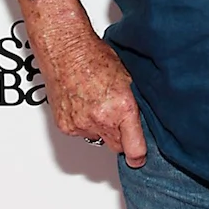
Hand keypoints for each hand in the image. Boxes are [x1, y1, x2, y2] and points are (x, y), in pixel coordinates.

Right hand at [39, 35, 146, 164]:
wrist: (66, 49)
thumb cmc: (95, 57)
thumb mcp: (128, 79)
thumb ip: (135, 105)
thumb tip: (142, 123)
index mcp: (122, 108)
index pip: (133, 148)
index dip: (138, 156)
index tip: (139, 158)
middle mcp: (101, 119)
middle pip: (116, 147)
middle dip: (120, 137)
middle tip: (118, 119)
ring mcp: (81, 124)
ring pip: (97, 138)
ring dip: (99, 128)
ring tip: (96, 103)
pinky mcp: (65, 126)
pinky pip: (79, 133)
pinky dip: (82, 123)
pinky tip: (83, 104)